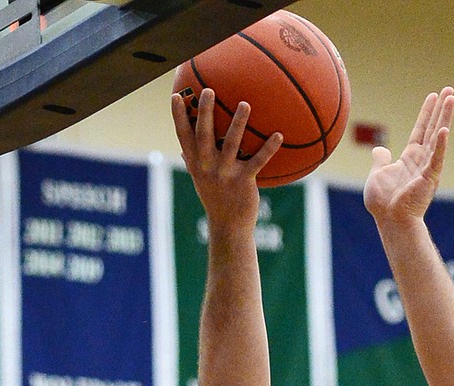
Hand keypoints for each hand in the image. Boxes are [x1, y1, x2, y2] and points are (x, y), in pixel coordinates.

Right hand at [171, 89, 282, 232]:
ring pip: (231, 144)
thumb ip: (192, 161)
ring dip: (238, 123)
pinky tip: (279, 135)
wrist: (229, 228)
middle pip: (204, 134)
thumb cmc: (216, 200)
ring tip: (245, 103)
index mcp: (196, 164)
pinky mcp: (244, 182)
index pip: (183, 136)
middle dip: (205, 112)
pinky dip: (269, 149)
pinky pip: (258, 161)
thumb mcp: (200, 180)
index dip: (178, 117)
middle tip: (208, 90)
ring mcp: (226, 174)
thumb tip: (182, 147)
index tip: (175, 96)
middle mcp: (208, 167)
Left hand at [364, 88, 453, 227]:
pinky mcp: (429, 178)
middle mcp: (422, 161)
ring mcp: (428, 168)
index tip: (434, 96)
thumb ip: (380, 160)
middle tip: (450, 90)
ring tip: (452, 99)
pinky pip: (436, 158)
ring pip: (438, 138)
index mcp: (410, 159)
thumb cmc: (384, 204)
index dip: (427, 113)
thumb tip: (379, 149)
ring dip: (445, 117)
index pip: (421, 130)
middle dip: (442, 109)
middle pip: (434, 128)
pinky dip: (441, 145)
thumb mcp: (377, 175)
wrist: (390, 221)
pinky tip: (445, 130)